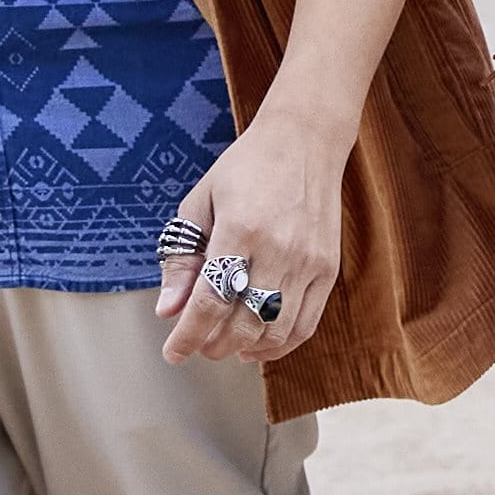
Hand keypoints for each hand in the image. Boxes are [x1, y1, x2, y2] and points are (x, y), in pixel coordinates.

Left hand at [159, 125, 354, 366]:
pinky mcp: (327, 269)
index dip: (188, 336)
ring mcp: (308, 262)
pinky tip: (259, 344)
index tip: (172, 353)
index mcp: (240, 229)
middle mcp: (278, 249)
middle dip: (213, 345)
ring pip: (275, 331)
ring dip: (245, 349)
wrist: (304, 141)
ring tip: (225, 346)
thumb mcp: (200, 203)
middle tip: (197, 345)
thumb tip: (167, 310)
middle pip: (243, 323)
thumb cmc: (245, 169)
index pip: (210, 302)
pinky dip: (280, 344)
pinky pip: (305, 324)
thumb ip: (182, 258)